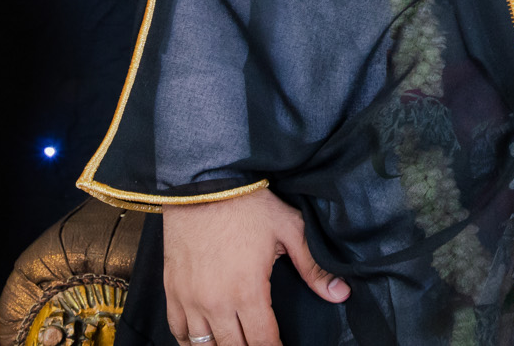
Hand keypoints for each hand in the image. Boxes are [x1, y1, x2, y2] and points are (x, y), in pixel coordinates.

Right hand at [163, 188, 348, 345]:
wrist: (203, 184)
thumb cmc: (248, 205)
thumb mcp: (289, 229)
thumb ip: (313, 267)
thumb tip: (340, 293)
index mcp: (247, 291)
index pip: (263, 340)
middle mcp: (216, 303)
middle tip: (262, 345)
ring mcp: (190, 299)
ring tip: (237, 344)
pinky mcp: (172, 291)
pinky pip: (178, 331)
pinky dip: (191, 342)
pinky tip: (204, 342)